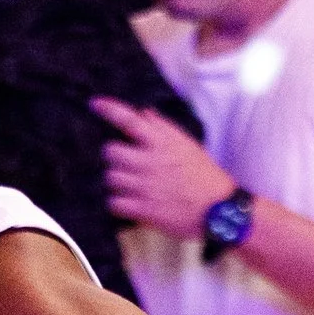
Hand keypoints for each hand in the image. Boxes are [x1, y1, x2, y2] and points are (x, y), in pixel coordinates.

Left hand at [91, 98, 235, 240]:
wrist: (218, 209)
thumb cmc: (204, 176)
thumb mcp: (188, 145)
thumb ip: (164, 128)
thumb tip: (144, 113)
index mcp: (162, 143)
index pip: (130, 120)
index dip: (109, 110)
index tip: (95, 104)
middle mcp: (150, 162)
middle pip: (110, 152)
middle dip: (115, 158)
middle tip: (127, 165)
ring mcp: (145, 186)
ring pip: (110, 178)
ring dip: (117, 182)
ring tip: (130, 186)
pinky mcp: (144, 210)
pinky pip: (114, 203)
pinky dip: (118, 204)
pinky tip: (129, 203)